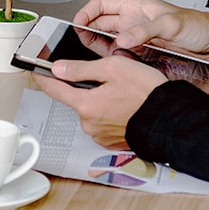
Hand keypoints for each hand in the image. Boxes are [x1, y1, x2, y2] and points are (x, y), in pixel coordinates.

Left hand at [39, 55, 167, 149]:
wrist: (170, 118)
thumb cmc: (146, 93)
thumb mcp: (113, 68)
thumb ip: (81, 68)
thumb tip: (58, 68)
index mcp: (85, 105)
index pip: (54, 90)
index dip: (44, 78)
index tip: (38, 72)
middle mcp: (89, 124)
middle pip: (76, 99)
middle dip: (85, 87)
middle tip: (108, 77)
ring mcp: (101, 135)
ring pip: (91, 110)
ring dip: (100, 100)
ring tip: (123, 92)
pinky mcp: (113, 141)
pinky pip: (104, 122)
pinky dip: (110, 112)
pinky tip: (126, 105)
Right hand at [74, 0, 208, 59]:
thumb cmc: (198, 26)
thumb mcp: (171, 24)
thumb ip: (145, 31)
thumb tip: (122, 40)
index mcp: (136, 7)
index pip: (101, 5)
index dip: (86, 12)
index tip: (77, 23)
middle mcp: (133, 22)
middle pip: (100, 25)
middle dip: (87, 33)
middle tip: (80, 43)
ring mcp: (136, 40)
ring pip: (107, 43)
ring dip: (99, 50)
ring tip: (95, 56)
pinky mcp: (142, 56)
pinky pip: (120, 58)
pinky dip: (113, 62)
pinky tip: (114, 65)